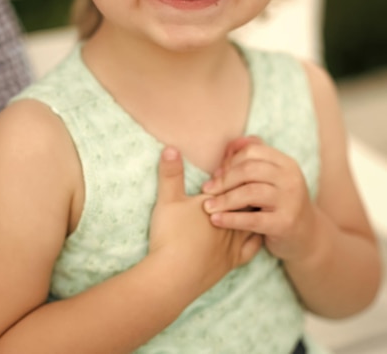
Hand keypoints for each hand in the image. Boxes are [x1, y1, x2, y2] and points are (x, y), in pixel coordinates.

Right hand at [150, 147, 261, 296]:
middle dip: (249, 190)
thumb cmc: (170, 236)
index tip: (239, 164)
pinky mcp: (232, 263)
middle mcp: (231, 221)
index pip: (234, 183)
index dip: (237, 173)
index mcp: (218, 203)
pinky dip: (257, 238)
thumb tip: (171, 147)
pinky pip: (253, 247)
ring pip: (252, 221)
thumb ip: (171, 173)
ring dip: (254, 212)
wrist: (173, 277)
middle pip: (247, 200)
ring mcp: (233, 243)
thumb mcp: (167, 200)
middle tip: (252, 181)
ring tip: (257, 203)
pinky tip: (256, 234)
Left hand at [202, 136, 318, 261]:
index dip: (230, 161)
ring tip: (207, 206)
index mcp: (286, 163)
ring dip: (224, 199)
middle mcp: (291, 178)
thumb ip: (253, 159)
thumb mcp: (272, 178)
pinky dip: (231, 219)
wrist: (307, 236)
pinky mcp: (285, 223)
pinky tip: (216, 220)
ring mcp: (290, 201)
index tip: (216, 174)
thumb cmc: (280, 203)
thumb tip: (230, 145)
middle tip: (207, 190)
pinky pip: (252, 219)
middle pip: (249, 170)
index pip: (252, 152)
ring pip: (250, 193)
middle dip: (224, 179)